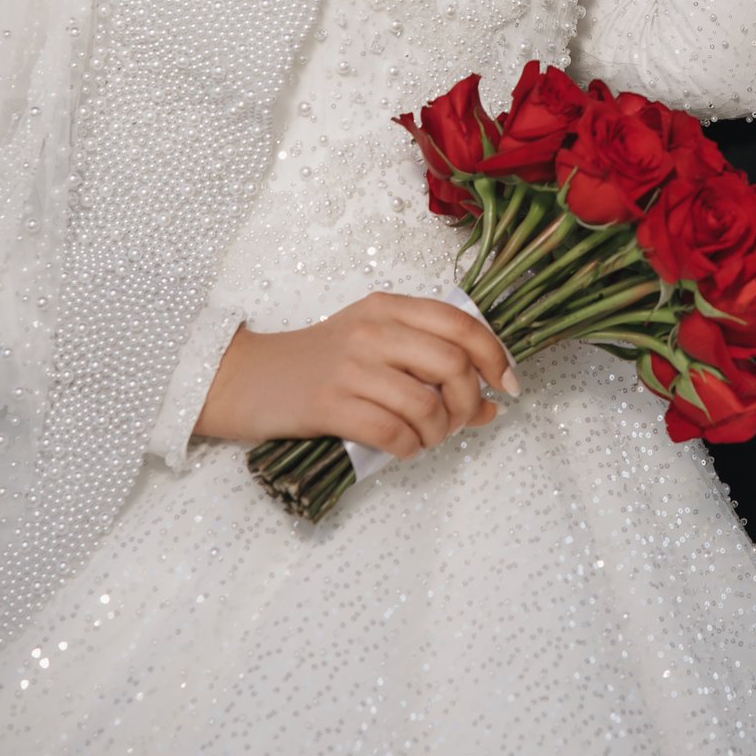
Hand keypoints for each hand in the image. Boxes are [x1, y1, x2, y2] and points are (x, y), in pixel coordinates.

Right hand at [194, 291, 515, 456]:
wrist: (247, 377)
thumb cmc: (318, 363)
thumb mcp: (374, 346)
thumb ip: (429, 366)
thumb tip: (490, 406)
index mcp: (387, 307)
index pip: (460, 323)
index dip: (495, 356)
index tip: (509, 386)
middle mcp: (372, 331)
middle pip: (452, 365)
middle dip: (470, 401)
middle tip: (463, 420)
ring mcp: (350, 367)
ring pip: (425, 405)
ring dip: (438, 432)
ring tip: (427, 438)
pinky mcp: (329, 405)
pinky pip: (392, 433)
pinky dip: (409, 448)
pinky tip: (403, 448)